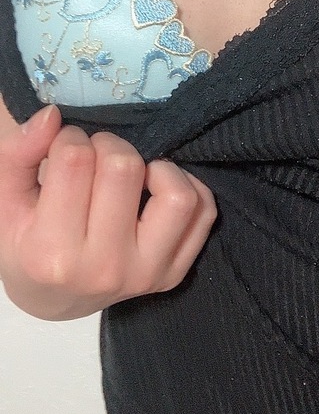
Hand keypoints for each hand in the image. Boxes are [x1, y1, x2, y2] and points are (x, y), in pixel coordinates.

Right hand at [0, 105, 216, 319]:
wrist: (55, 299)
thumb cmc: (26, 242)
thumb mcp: (7, 201)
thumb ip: (18, 154)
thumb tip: (53, 115)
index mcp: (51, 253)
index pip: (75, 159)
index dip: (69, 138)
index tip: (63, 148)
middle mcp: (103, 268)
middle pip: (125, 168)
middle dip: (108, 146)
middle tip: (95, 157)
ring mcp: (145, 274)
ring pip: (177, 194)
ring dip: (155, 166)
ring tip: (132, 171)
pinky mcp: (174, 273)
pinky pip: (204, 212)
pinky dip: (186, 185)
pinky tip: (156, 186)